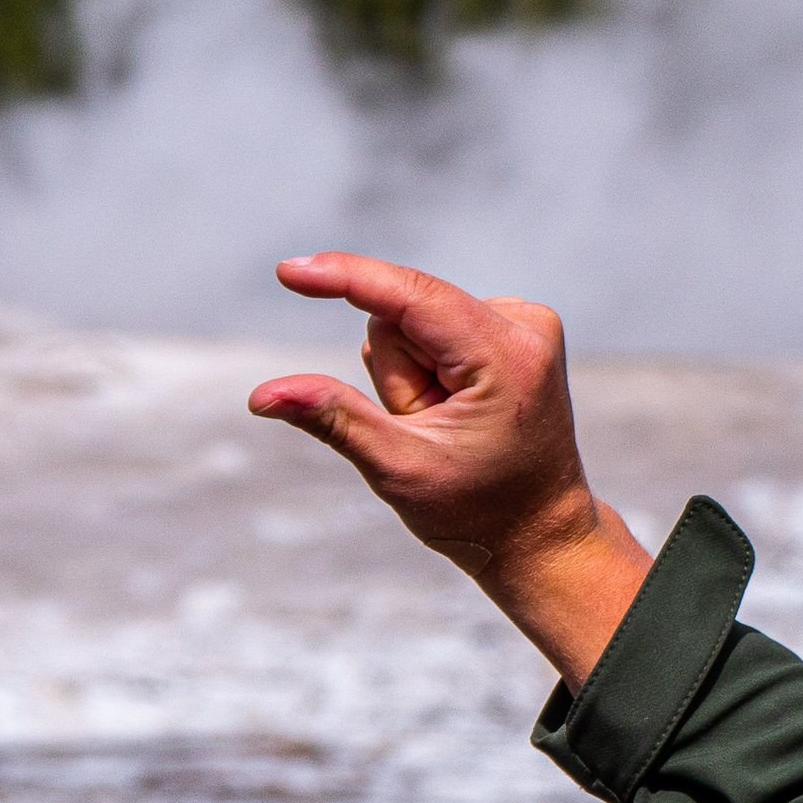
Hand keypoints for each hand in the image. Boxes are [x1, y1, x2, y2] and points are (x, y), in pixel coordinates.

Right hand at [249, 254, 653, 688]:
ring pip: (413, 323)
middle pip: (403, 316)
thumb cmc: (479, 511)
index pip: (412, 297)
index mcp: (507, 358)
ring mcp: (525, 323)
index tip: (288, 271)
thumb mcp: (399, 469)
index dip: (347, 278)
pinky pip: (434, 328)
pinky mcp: (514, 329)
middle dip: (396, 373)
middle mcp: (526, 325)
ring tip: (446, 425)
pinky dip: (430, 369)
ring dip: (411, 377)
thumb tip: (264, 395)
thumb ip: (334, 420)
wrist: (539, 530)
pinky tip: (458, 410)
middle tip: (427, 429)